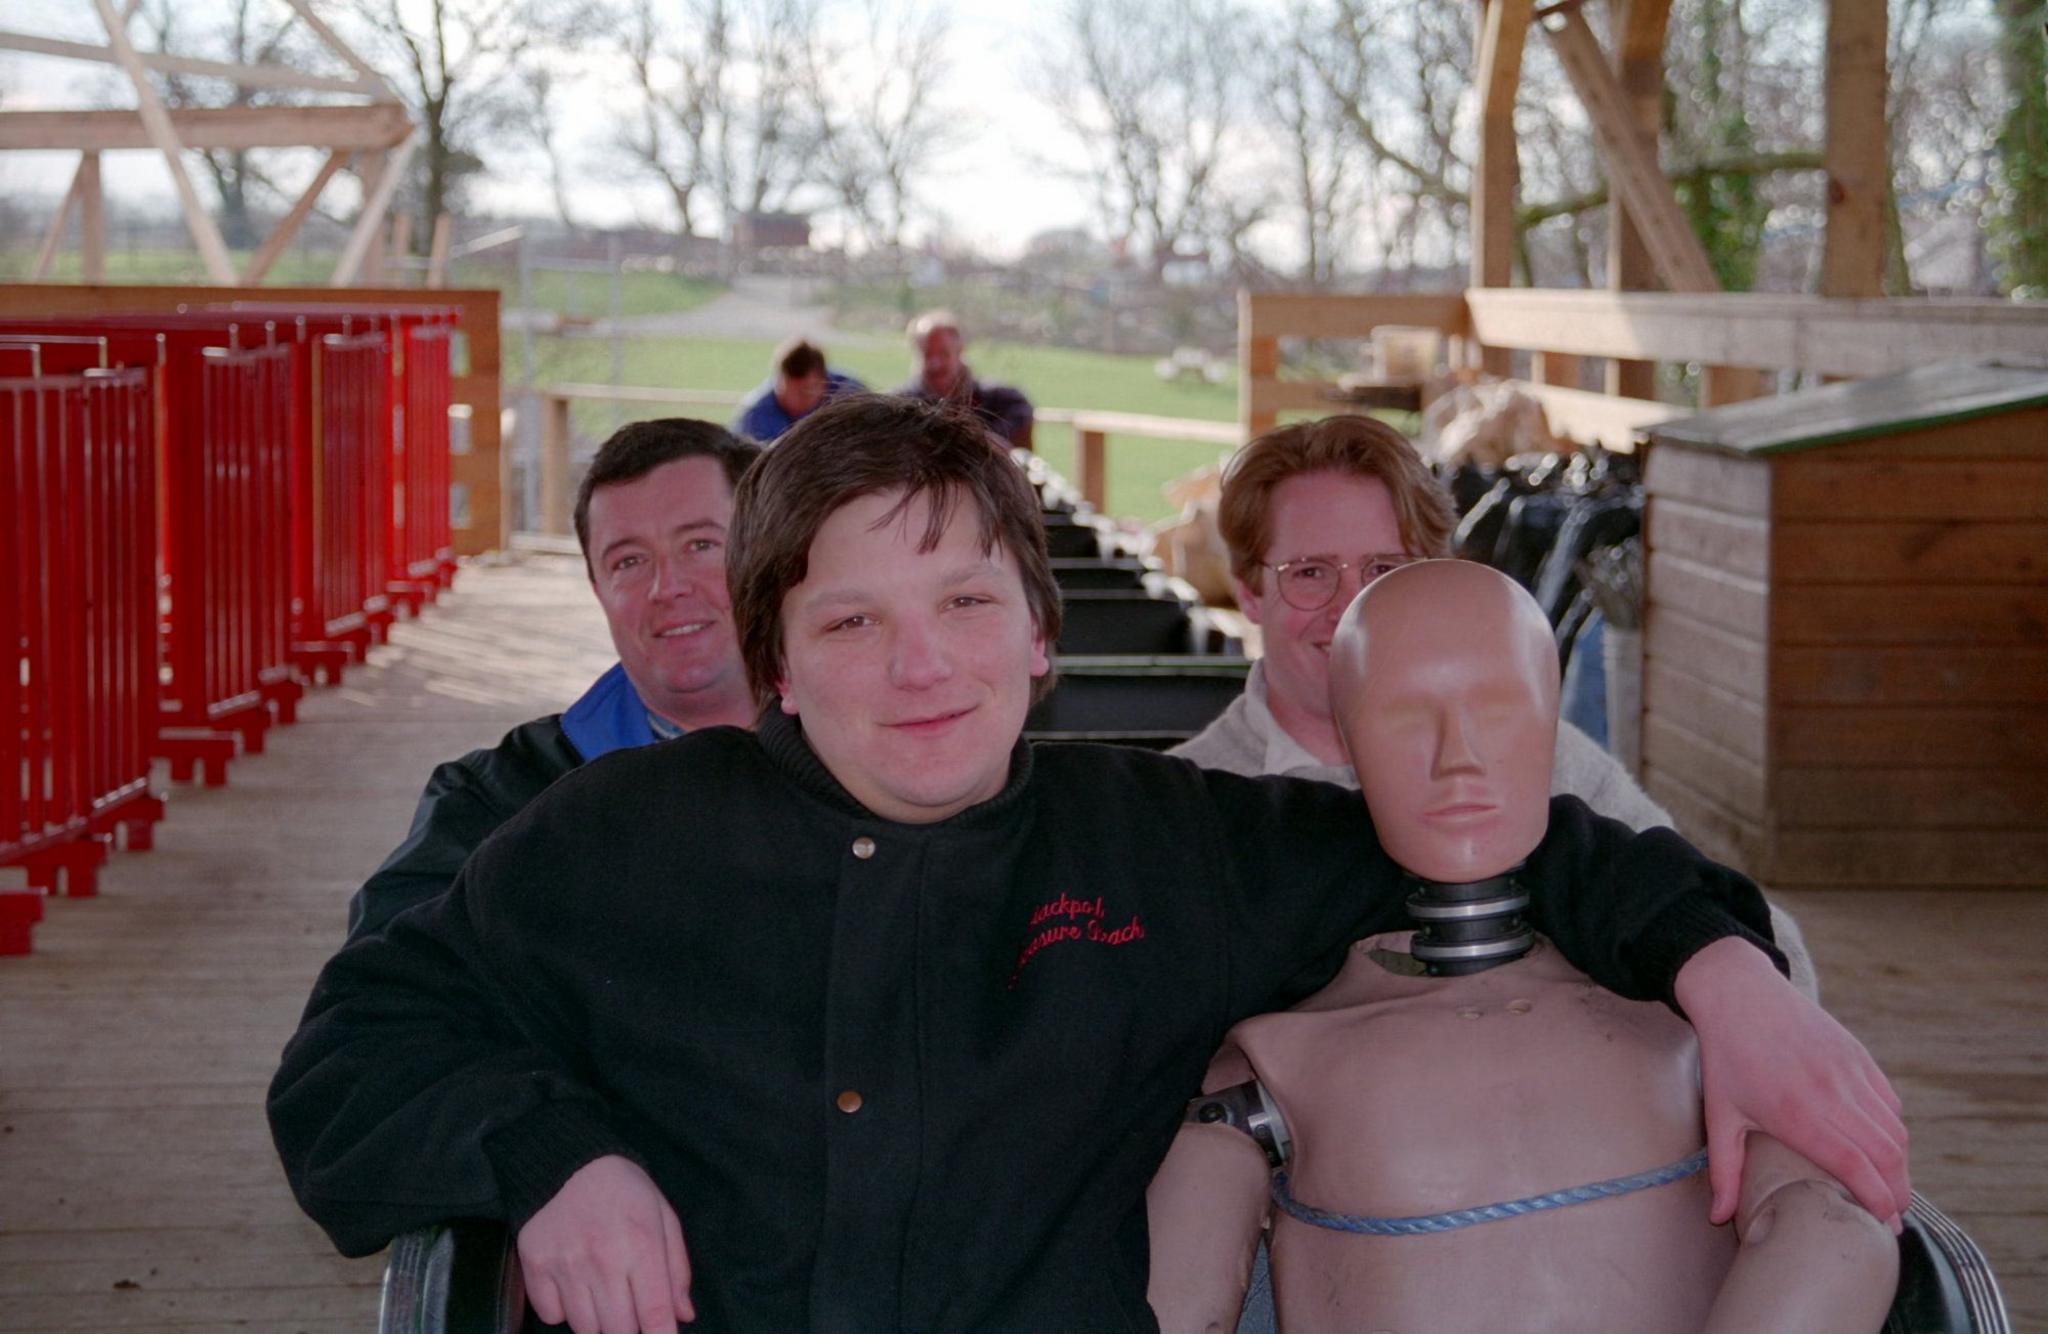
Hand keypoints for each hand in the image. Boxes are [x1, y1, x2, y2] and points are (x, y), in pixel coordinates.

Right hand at [517, 1154, 694, 1331]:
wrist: (570, 1163)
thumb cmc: (626, 1192)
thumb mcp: (663, 1218)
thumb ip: (677, 1269)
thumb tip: (683, 1316)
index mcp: (642, 1244)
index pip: (655, 1314)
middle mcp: (603, 1258)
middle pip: (619, 1330)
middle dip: (631, 1328)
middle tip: (632, 1311)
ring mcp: (565, 1264)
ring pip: (585, 1329)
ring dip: (599, 1322)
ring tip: (604, 1293)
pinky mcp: (535, 1265)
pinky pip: (551, 1316)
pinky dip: (564, 1310)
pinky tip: (574, 1285)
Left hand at [1674, 937, 1908, 1232]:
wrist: (1739, 992)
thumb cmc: (1726, 1057)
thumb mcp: (1719, 1114)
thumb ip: (1724, 1171)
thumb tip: (1717, 1217)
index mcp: (1797, 1114)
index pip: (1855, 1166)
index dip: (1877, 1200)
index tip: (1884, 1226)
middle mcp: (1831, 1094)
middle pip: (1886, 1154)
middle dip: (1898, 1191)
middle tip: (1893, 1217)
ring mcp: (1850, 1072)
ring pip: (1895, 1130)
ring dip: (1900, 1164)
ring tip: (1891, 1187)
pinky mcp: (1859, 1056)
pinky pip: (1890, 1103)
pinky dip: (1894, 1130)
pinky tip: (1883, 1148)